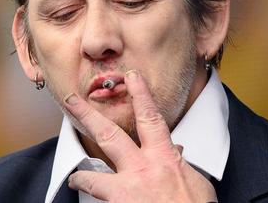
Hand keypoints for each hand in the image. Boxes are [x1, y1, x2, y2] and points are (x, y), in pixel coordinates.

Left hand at [63, 70, 217, 201]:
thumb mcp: (196, 183)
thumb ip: (181, 164)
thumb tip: (178, 151)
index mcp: (164, 158)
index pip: (151, 118)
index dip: (141, 94)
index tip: (131, 76)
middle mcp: (143, 169)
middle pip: (109, 135)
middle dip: (88, 115)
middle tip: (71, 100)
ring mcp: (128, 190)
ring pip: (95, 177)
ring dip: (82, 177)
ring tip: (75, 179)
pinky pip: (100, 201)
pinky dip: (96, 202)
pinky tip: (90, 202)